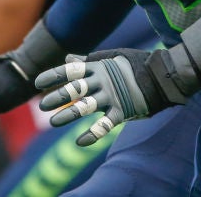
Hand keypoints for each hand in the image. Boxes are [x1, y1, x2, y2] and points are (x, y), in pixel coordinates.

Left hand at [35, 48, 177, 146]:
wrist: (163, 75)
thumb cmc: (134, 66)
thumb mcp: (111, 59)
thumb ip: (88, 62)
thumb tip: (69, 58)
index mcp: (99, 67)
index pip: (70, 70)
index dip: (53, 76)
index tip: (37, 83)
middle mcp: (103, 81)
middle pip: (75, 89)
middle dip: (57, 97)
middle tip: (42, 105)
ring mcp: (113, 96)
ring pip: (85, 107)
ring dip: (68, 115)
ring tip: (53, 122)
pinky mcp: (123, 111)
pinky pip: (105, 126)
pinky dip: (92, 134)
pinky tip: (80, 142)